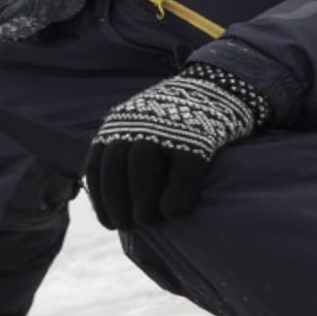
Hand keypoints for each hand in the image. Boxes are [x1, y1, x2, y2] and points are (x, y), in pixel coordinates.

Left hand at [85, 63, 269, 230]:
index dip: (101, 200)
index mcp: (119, 124)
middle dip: (118, 204)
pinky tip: (174, 214)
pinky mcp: (199, 139)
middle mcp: (137, 125)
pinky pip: (183, 174)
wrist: (218, 89)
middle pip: (116, 170)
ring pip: (143, 172)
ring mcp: (168, 130)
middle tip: (131, 226)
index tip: (110, 224)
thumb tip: (120, 206)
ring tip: (149, 222)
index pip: (98, 167)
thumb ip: (128, 156)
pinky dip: (176, 198)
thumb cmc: (177, 123)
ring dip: (142, 204)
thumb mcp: (142, 127)